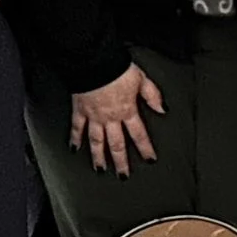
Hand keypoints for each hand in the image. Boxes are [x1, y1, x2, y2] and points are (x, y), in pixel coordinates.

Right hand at [70, 62, 164, 176]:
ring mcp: (94, 116)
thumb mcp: (142, 79)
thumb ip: (153, 96)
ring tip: (100, 169)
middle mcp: (110, 117)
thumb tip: (162, 109)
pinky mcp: (80, 110)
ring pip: (97, 141)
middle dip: (121, 161)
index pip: (139, 134)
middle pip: (117, 144)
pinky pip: (77, 127)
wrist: (95, 61)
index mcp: (127, 110)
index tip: (150, 160)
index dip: (145, 148)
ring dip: (98, 156)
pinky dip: (75, 139)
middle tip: (123, 175)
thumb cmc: (118, 68)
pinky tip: (74, 149)